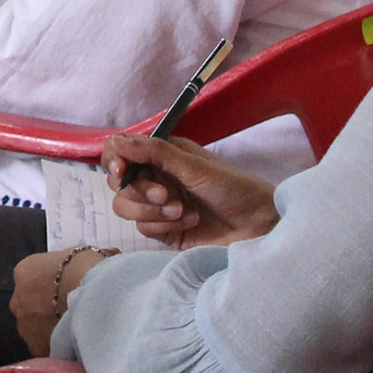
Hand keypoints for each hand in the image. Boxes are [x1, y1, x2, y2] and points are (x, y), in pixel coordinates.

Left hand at [9, 246, 112, 357]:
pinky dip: (57, 346)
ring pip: (35, 327)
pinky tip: (74, 344)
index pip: (32, 278)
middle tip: (71, 310)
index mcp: (25, 272)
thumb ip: (80, 259)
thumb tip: (102, 255)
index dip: (52, 285)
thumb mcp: (84, 255)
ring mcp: (25, 325)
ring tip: (75, 329)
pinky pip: (46, 347)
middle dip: (47, 307)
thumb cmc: (89, 271)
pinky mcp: (37, 347)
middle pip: (30, 303)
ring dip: (50, 328)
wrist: (96, 301)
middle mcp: (18, 298)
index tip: (67, 289)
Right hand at [100, 133, 279, 247]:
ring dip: (153, 211)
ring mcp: (158, 206)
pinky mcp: (164, 231)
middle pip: (118, 183)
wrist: (259, 226)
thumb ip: (154, 152)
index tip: (121, 171)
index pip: (120, 152)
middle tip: (166, 195)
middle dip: (139, 191)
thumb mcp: (194, 165)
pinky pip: (144, 228)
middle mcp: (156, 178)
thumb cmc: (234, 187)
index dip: (113, 160)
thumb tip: (117, 141)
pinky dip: (164, 226)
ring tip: (182, 211)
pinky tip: (190, 222)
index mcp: (161, 155)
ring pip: (126, 207)